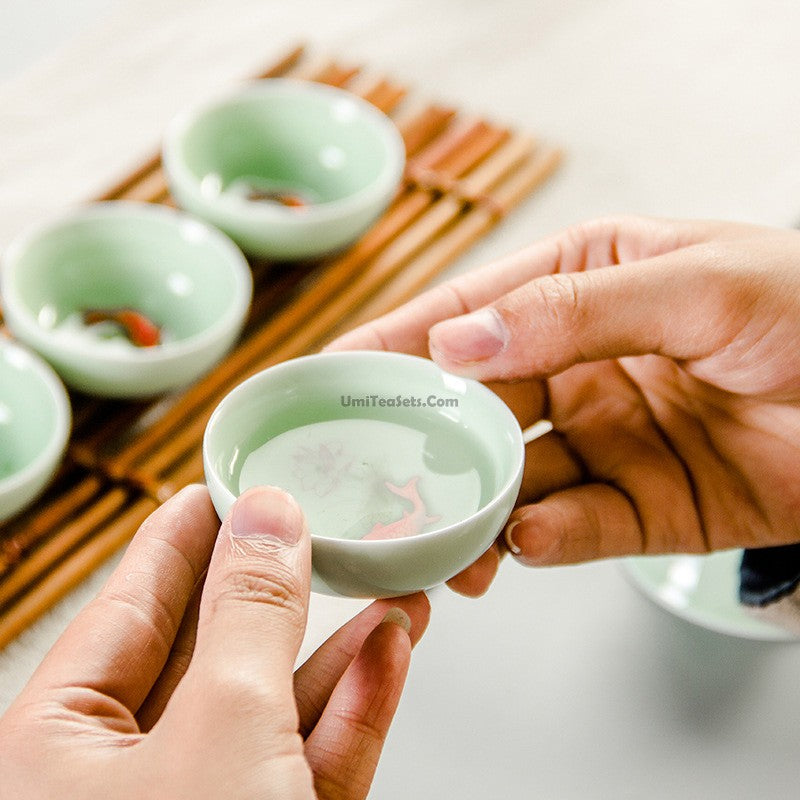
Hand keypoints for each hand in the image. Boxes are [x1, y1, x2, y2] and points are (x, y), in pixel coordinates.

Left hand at [0, 485, 429, 798]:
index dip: (181, 536)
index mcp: (55, 747)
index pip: (129, 605)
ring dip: (335, 647)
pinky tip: (388, 650)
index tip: (221, 485)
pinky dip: (353, 708)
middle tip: (313, 528)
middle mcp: (118, 783)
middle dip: (277, 588)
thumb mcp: (222, 732)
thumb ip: (249, 613)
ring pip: (271, 708)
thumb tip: (267, 514)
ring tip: (383, 587)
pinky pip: (310, 764)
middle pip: (209, 652)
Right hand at [328, 216, 799, 594]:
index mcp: (584, 284)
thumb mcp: (698, 284)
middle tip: (368, 476)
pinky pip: (576, 526)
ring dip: (473, 508)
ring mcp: (607, 437)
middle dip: (421, 441)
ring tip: (440, 538)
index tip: (329, 374)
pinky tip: (524, 541)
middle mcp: (582, 363)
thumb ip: (576, 311)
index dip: (395, 343)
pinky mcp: (642, 506)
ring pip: (513, 477)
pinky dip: (544, 538)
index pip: (469, 313)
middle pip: (477, 405)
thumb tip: (460, 341)